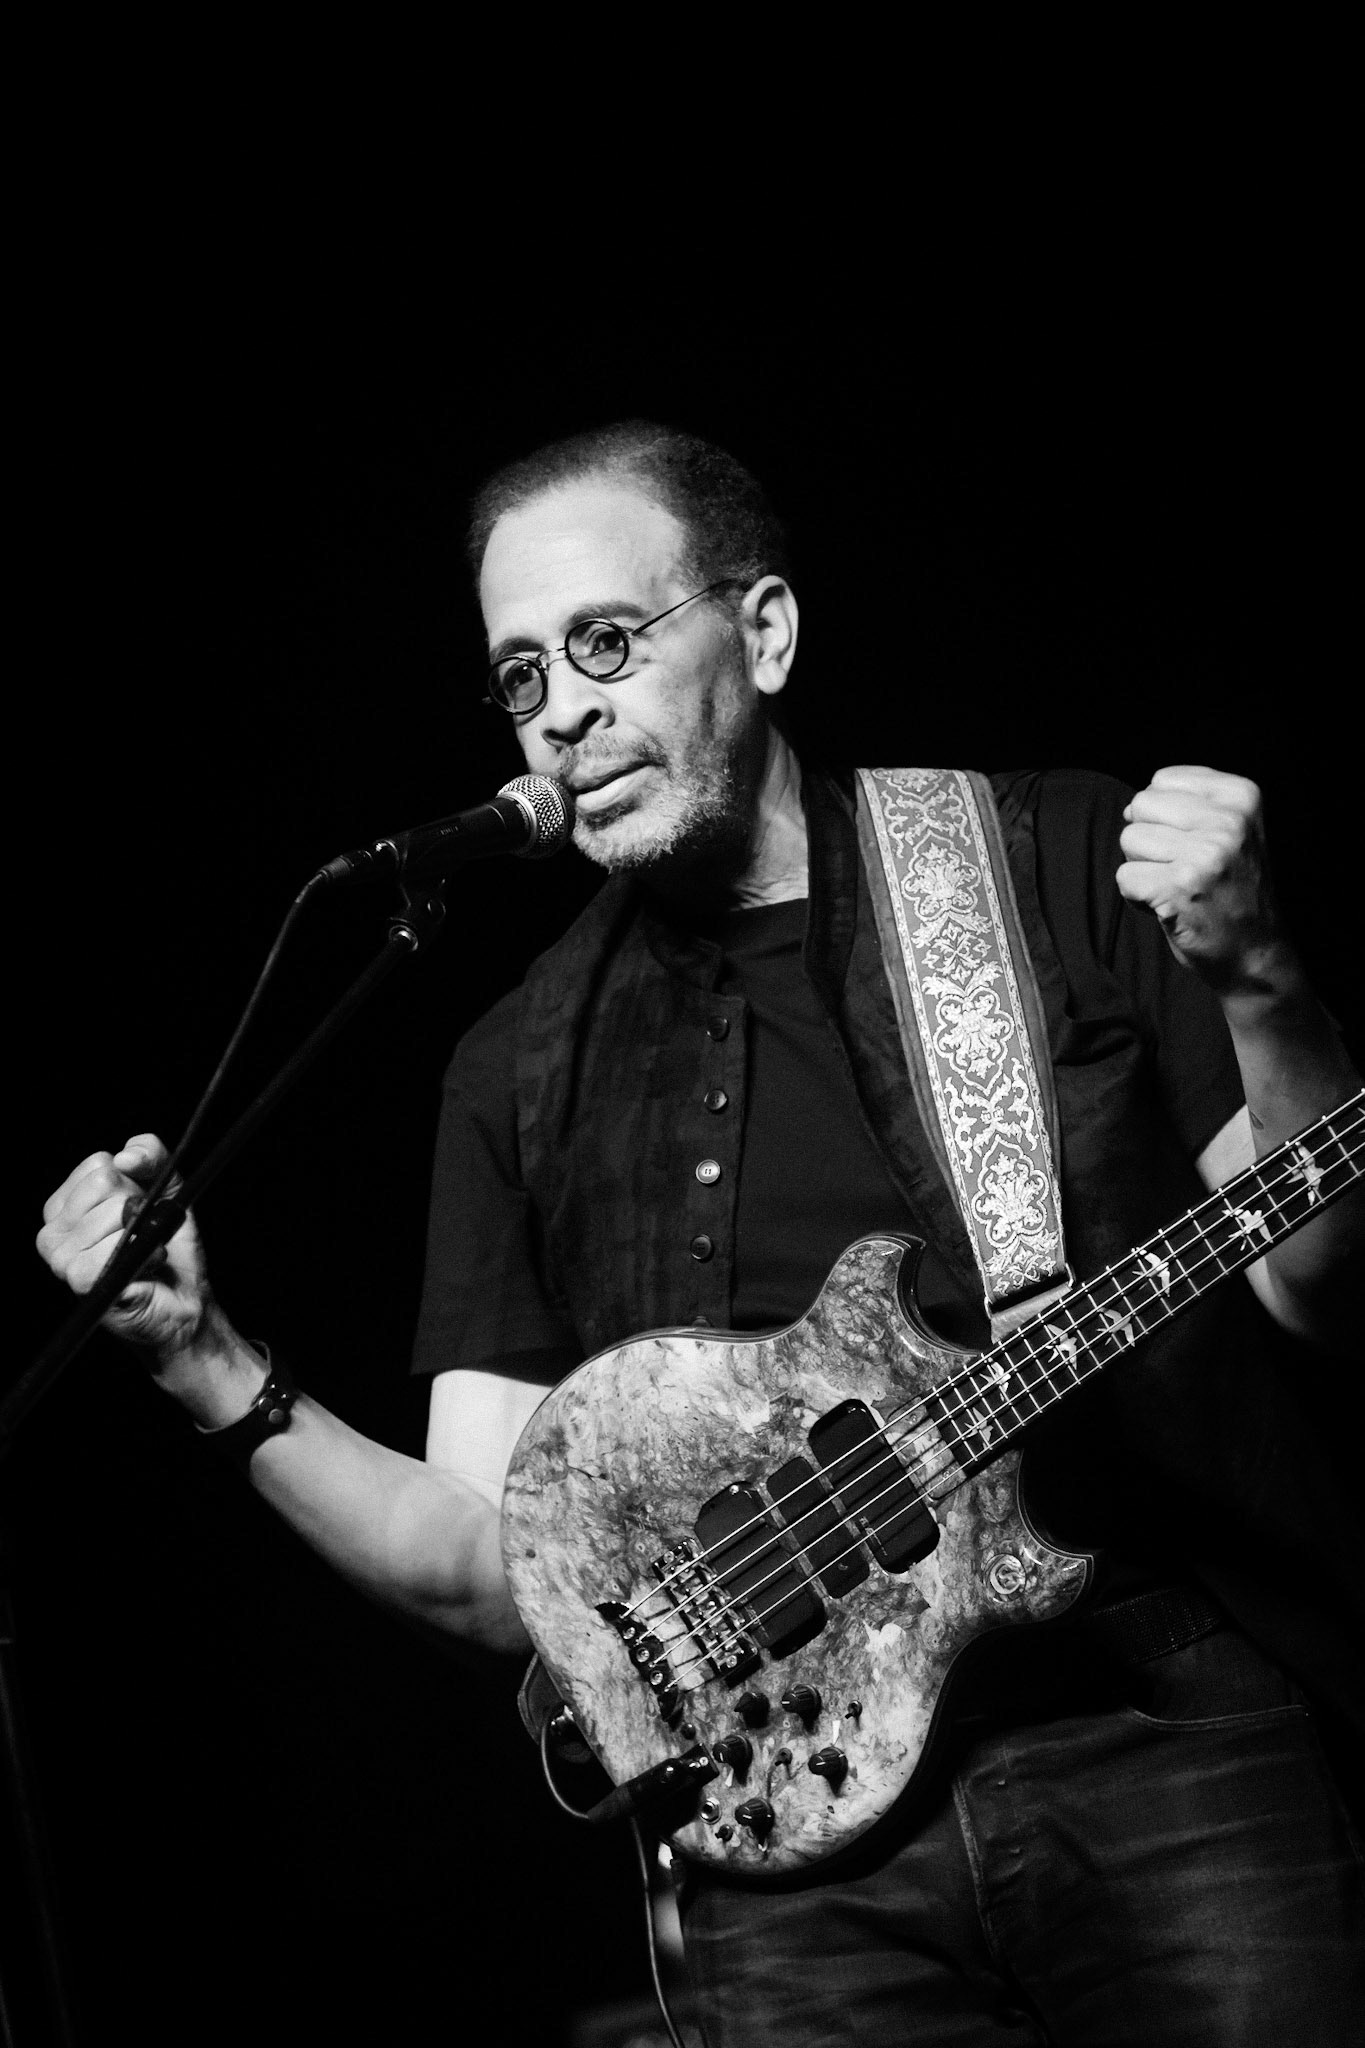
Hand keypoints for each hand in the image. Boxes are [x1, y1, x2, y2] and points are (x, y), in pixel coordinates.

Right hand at [37, 1134, 210, 1358]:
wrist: (184, 1300)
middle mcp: (53, 1232)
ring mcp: (62, 1259)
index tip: (139, 1206)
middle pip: (104, 1182)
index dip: (132, 1181)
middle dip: (138, 1205)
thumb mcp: (165, 1187)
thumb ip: (149, 1155)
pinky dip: (147, 1254)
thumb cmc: (167, 1245)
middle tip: (142, 1233)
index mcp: (63, 1207)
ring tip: (143, 1252)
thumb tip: (126, 1157)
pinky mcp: (81, 1281)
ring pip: (114, 1212)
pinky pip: (119, 1246)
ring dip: (145, 1232)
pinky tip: (147, 1268)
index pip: (98, 1164)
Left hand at [1116, 766, 1283, 994]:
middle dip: (1150, 840)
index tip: (1198, 844)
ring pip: (1129, 840)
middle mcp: (1229, 822)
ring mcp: (1205, 855)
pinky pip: (1124, 878)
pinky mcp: (1179, 889)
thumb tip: (1130, 808)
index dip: (1167, 816)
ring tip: (1179, 887)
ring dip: (1144, 869)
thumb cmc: (1231, 888)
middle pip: (1141, 806)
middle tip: (1184, 869)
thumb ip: (1187, 804)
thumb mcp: (1230, 830)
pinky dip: (1137, 897)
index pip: (1162, 780)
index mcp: (1242, 796)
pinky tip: (1170, 906)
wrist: (1255, 953)